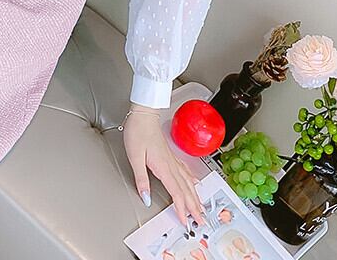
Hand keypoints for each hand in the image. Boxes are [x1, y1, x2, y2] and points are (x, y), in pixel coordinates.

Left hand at [122, 106, 205, 226]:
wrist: (143, 114)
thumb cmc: (138, 132)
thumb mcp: (134, 157)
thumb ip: (141, 179)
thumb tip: (146, 198)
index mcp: (163, 166)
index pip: (176, 192)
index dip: (181, 208)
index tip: (185, 221)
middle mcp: (170, 164)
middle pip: (185, 189)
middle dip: (194, 206)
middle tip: (201, 221)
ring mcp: (172, 159)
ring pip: (187, 181)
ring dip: (195, 196)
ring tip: (201, 207)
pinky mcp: (170, 154)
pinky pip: (185, 170)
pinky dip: (192, 180)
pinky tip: (195, 183)